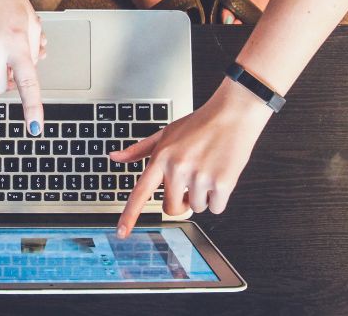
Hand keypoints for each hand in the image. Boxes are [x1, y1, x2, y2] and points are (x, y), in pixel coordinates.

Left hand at [110, 79, 272, 237]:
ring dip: (203, 196)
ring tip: (208, 170)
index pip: (141, 192)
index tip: (121, 233)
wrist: (233, 114)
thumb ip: (139, 150)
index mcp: (161, 157)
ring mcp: (199, 177)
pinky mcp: (222, 183)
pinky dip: (219, 198)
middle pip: (172, 208)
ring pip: (196, 208)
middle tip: (190, 183)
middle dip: (181, 202)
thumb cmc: (199, 124)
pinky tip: (221, 174)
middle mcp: (178, 168)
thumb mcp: (165, 133)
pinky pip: (216, 208)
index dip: (130, 215)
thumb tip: (115, 157)